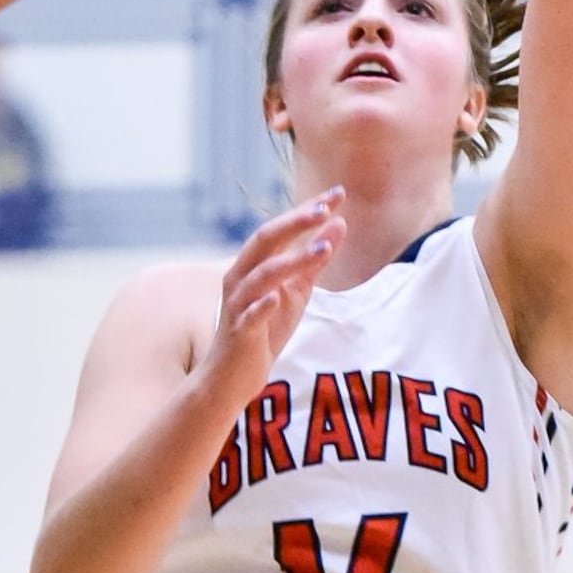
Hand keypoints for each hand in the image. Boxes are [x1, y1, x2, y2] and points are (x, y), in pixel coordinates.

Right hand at [197, 190, 346, 407]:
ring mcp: (238, 304)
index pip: (281, 228)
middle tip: (326, 209)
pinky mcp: (240, 332)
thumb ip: (315, 258)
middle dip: (295, 223)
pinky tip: (277, 297)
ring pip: (262, 275)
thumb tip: (340, 222)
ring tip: (322, 249)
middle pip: (265, 240)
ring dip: (292, 260)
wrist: (232, 378)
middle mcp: (240, 276)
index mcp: (253, 263)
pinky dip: (263, 304)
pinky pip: (249, 315)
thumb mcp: (296, 290)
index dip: (307, 210)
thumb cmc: (265, 329)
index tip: (337, 194)